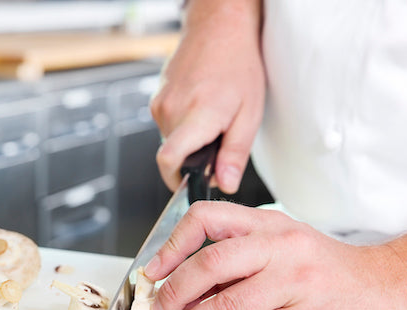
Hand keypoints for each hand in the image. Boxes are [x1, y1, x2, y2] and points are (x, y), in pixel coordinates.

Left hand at [143, 201, 406, 309]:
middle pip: (211, 262)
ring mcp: (295, 284)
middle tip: (156, 308)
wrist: (391, 291)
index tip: (154, 269)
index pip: (206, 218)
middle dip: (173, 290)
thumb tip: (185, 283)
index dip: (172, 244)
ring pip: (225, 304)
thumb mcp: (286, 245)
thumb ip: (241, 256)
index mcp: (270, 224)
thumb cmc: (331, 271)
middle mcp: (281, 248)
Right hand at [150, 0, 264, 193]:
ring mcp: (161, 102)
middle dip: (192, 158)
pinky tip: (201, 106)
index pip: (169, 160)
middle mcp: (172, 110)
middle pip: (173, 154)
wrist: (219, 28)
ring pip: (170, 140)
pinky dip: (183, 125)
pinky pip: (168, 124)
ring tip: (212, 117)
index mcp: (197, 115)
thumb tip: (225, 184)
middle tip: (217, 141)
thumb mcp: (249, 114)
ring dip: (189, 140)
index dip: (176, 181)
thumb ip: (234, 154)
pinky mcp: (156, 97)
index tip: (189, 185)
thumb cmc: (238, 65)